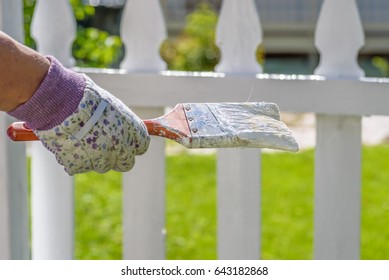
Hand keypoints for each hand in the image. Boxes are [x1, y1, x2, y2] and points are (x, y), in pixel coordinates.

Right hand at [34, 76, 149, 174]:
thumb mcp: (111, 106)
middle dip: (118, 158)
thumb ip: (120, 123)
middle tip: (104, 148)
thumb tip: (123, 131)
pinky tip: (68, 142)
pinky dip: (74, 158)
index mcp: (132, 131)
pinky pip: (80, 166)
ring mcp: (101, 159)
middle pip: (126, 163)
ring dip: (95, 157)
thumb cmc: (86, 98)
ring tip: (81, 139)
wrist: (62, 102)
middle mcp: (122, 148)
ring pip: (103, 166)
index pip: (142, 146)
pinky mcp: (80, 165)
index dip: (133, 145)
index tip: (126, 142)